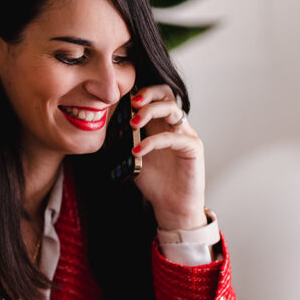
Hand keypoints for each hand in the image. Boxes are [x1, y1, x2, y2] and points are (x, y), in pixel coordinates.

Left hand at [130, 86, 206, 230]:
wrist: (171, 206)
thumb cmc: (155, 182)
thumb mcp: (133, 157)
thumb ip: (124, 140)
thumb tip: (107, 125)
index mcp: (161, 124)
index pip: (155, 96)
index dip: (141, 92)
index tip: (123, 100)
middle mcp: (175, 126)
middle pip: (166, 94)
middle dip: (148, 94)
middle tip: (132, 104)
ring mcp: (186, 135)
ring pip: (172, 109)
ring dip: (150, 112)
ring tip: (133, 124)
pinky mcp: (192, 148)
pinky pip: (173, 137)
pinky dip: (153, 141)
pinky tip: (138, 151)